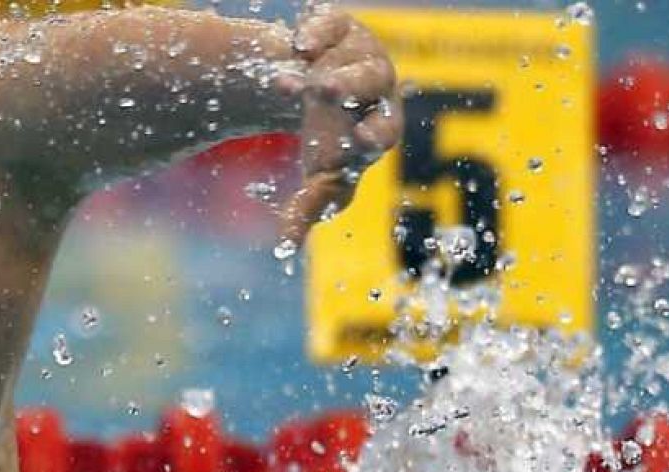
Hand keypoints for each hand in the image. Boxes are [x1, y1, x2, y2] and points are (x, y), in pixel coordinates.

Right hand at [279, 8, 401, 245]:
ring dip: (331, 68)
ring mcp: (357, 54)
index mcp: (379, 125)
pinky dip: (316, 32)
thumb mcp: (321, 172)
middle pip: (373, 83)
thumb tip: (284, 248)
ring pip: (355, 58)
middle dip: (351, 87)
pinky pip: (332, 25)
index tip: (358, 140)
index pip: (384, 130)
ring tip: (303, 78)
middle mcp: (376, 86)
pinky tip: (296, 45)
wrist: (312, 84)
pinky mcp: (336, 28)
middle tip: (325, 90)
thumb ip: (308, 206)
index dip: (374, 133)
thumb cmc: (327, 136)